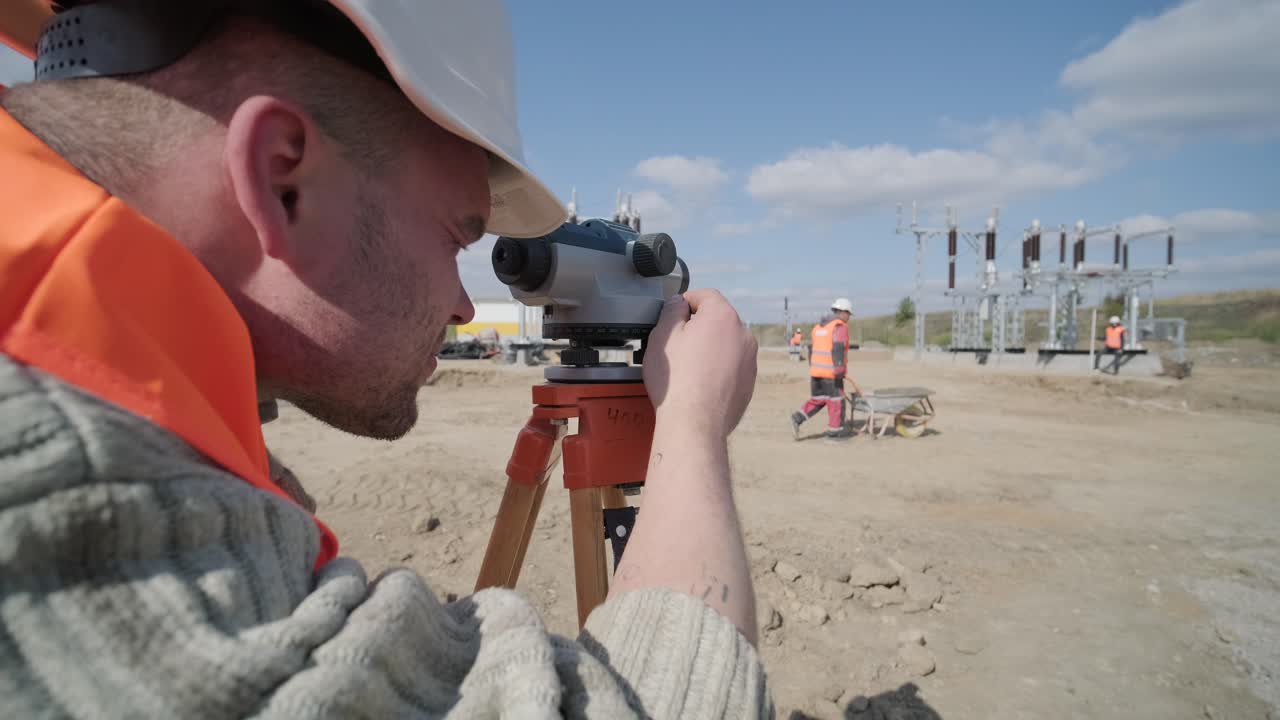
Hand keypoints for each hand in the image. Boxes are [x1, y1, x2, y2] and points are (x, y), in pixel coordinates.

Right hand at [643, 290, 757, 437]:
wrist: (695, 424)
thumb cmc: (677, 381)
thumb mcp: (663, 335)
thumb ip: (672, 310)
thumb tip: (679, 304)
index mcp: (723, 317)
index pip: (705, 295)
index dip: (685, 301)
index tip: (673, 313)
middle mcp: (743, 335)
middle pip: (718, 319)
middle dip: (697, 326)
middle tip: (675, 343)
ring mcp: (749, 360)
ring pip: (725, 343)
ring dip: (708, 348)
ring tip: (686, 366)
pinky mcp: (748, 382)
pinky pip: (731, 366)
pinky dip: (717, 368)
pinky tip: (698, 382)